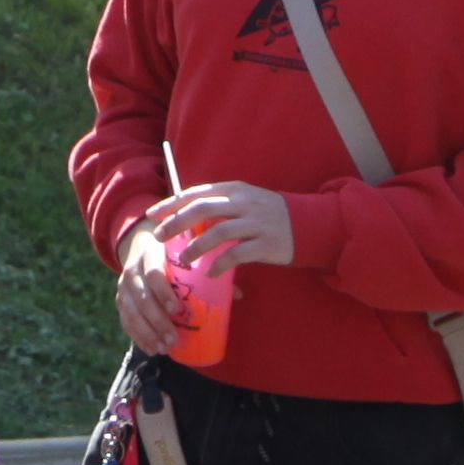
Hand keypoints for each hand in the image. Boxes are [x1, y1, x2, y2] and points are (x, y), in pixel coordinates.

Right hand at [114, 216, 197, 350]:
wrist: (141, 244)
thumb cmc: (172, 253)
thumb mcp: (185, 253)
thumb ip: (208, 270)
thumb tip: (238, 294)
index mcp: (151, 254)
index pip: (153, 273)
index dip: (164, 293)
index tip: (177, 310)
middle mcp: (133, 269)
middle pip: (142, 297)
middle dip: (158, 321)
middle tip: (174, 338)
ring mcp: (123, 286)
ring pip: (131, 312)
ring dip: (148, 333)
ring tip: (165, 348)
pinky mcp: (120, 299)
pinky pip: (125, 321)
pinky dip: (138, 337)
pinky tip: (151, 349)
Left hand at [149, 180, 295, 268]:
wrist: (310, 224)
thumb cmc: (270, 215)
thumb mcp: (245, 201)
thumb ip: (219, 205)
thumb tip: (185, 216)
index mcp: (235, 190)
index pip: (197, 193)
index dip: (172, 203)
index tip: (153, 214)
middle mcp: (244, 203)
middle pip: (203, 209)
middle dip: (177, 223)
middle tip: (160, 237)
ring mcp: (256, 223)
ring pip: (218, 232)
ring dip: (196, 247)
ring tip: (184, 259)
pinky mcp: (266, 244)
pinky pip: (238, 254)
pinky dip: (220, 264)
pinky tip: (210, 274)